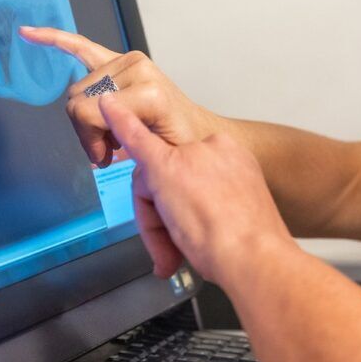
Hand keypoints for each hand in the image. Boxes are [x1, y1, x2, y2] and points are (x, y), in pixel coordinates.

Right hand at [18, 26, 217, 166]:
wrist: (197, 132)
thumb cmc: (182, 147)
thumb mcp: (161, 157)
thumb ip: (129, 145)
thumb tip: (98, 144)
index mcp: (149, 92)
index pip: (87, 112)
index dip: (90, 142)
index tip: (104, 159)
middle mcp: (137, 68)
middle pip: (77, 101)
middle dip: (86, 132)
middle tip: (108, 150)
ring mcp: (127, 61)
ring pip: (76, 91)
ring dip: (85, 118)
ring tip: (110, 133)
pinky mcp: (120, 60)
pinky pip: (79, 46)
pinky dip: (54, 39)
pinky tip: (28, 33)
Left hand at [96, 93, 294, 287]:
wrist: (253, 255)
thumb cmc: (251, 248)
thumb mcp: (236, 216)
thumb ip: (211, 205)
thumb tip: (188, 218)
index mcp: (235, 159)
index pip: (191, 172)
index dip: (184, 205)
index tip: (199, 225)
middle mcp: (214, 149)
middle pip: (169, 176)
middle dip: (164, 217)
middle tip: (176, 250)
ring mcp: (190, 155)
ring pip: (153, 185)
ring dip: (157, 224)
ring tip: (175, 251)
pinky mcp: (163, 166)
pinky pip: (135, 138)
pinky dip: (118, 120)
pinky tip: (107, 106)